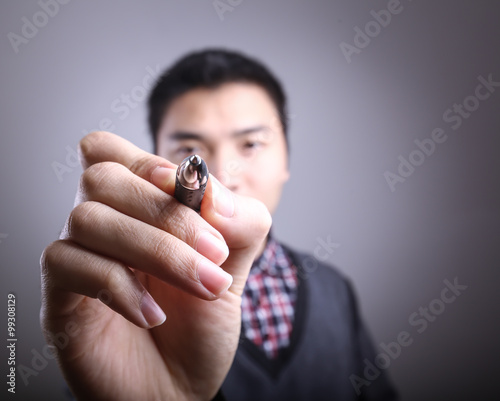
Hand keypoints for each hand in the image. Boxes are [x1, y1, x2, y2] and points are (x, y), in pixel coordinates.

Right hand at [40, 131, 271, 400]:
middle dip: (168, 215)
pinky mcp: (60, 297)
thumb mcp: (234, 266)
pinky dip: (122, 287)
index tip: (189, 190)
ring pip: (88, 218)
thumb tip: (215, 195)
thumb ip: (239, 222)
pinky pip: (70, 265)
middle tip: (214, 253)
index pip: (108, 152)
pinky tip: (153, 314)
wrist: (181, 386)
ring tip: (200, 286)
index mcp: (136, 208)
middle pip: (101, 178)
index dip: (143, 161)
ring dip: (157, 251)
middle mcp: (102, 225)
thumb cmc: (200, 324)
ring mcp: (77, 259)